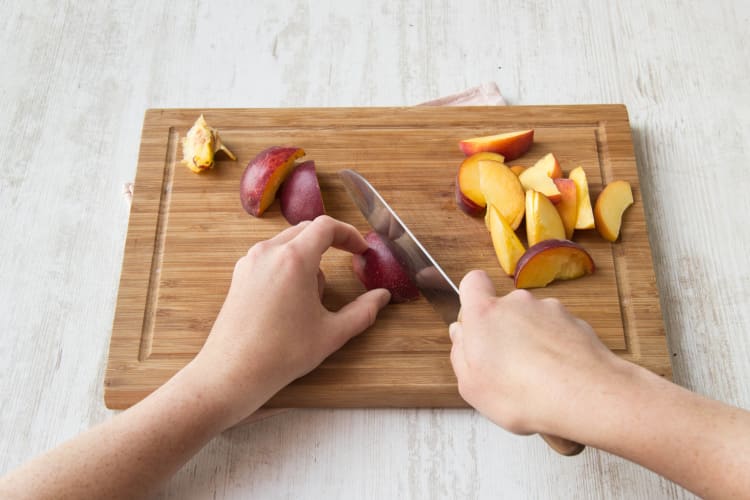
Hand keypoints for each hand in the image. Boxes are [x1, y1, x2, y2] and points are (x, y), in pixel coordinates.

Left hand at [187, 216, 390, 426]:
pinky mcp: (239, 275)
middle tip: (345, 263)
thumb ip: (363, 312)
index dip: (349, 234)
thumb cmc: (280, 354)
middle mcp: (268, 252)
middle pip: (306, 230)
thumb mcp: (331, 334)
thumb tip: (382, 297)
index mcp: (294, 260)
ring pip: (288, 243)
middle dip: (329, 244)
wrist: (232, 373)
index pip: (326, 227)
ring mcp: (250, 262)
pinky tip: (291, 300)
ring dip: (307, 257)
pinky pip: (270, 256)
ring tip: (313, 296)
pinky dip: (287, 266)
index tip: (360, 249)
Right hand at [449, 270, 625, 436]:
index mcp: (485, 313)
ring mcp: (549, 310)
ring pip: (532, 321)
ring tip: (536, 378)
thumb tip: (461, 335)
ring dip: (531, 342)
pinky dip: (555, 349)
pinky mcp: (575, 323)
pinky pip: (557, 333)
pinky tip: (558, 377)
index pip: (472, 282)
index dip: (471, 298)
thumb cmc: (524, 394)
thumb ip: (460, 354)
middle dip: (503, 332)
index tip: (474, 323)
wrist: (584, 397)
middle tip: (505, 367)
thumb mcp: (471, 385)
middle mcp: (517, 303)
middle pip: (504, 308)